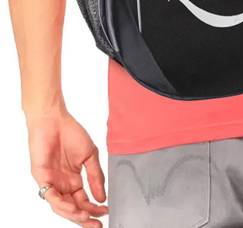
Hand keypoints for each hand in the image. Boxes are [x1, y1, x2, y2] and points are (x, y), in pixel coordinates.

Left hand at [27, 108, 107, 225]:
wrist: (54, 119)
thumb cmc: (71, 132)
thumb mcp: (90, 155)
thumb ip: (96, 176)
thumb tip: (102, 197)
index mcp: (74, 179)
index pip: (84, 200)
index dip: (94, 209)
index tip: (106, 211)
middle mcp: (62, 184)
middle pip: (73, 208)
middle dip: (85, 219)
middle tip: (96, 225)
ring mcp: (52, 182)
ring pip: (61, 207)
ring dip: (74, 214)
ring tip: (86, 219)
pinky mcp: (42, 178)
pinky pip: (51, 197)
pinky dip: (62, 204)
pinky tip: (73, 208)